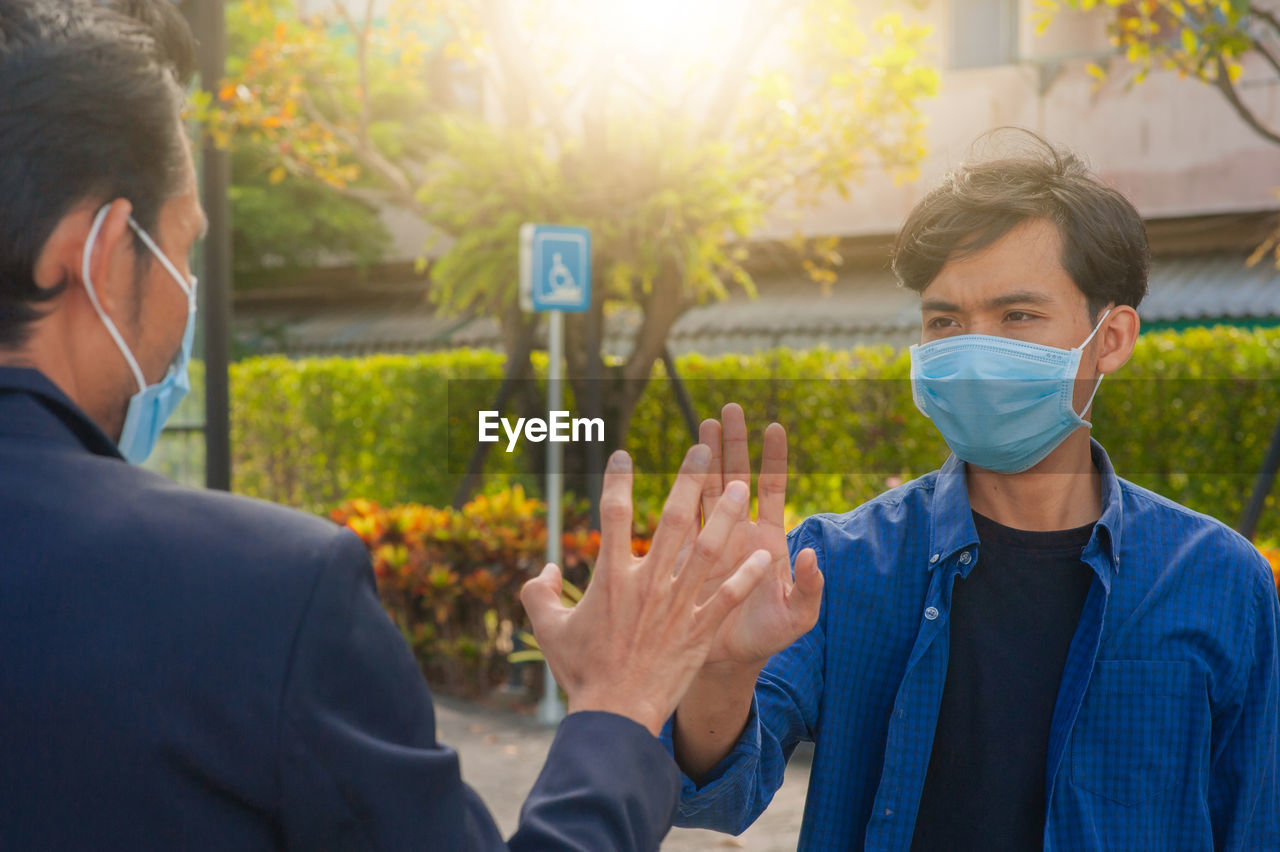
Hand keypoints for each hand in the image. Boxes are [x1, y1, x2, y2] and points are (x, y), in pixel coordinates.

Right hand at [520, 445, 773, 735]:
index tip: (623, 455)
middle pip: (672, 519)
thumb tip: (544, 568)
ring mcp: (678, 605)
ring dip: (726, 515)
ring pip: (708, 549)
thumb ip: (536, 593)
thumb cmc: (580, 672)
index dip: (617, 481)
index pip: (612, 516)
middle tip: (702, 448)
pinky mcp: (700, 629)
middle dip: (687, 479)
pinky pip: (728, 595)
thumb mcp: (547, 630)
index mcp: (611, 577)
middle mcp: (648, 583)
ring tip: (740, 486)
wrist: (615, 714)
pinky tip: (765, 555)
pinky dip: (747, 575)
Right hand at [695, 403, 822, 667]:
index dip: (773, 460)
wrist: (728, 663)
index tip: (773, 427)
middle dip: (734, 444)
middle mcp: (740, 533)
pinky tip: (674, 471)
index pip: (772, 490)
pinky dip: (679, 494)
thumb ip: (810, 588)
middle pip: (736, 478)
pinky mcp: (686, 556)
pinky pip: (682, 520)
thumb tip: (811, 555)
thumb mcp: (797, 618)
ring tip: (702, 425)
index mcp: (768, 541)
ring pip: (706, 490)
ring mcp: (711, 541)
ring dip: (704, 459)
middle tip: (729, 408)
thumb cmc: (766, 638)